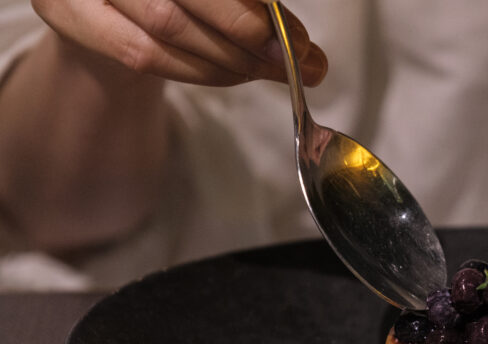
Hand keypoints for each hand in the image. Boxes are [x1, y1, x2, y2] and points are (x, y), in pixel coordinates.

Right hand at [31, 0, 326, 85]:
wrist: (103, 2)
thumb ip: (253, 2)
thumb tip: (303, 46)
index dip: (255, 4)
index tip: (297, 36)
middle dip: (248, 32)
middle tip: (293, 59)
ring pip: (167, 27)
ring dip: (230, 59)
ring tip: (273, 72)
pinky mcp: (67, 14)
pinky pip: (143, 54)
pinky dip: (198, 71)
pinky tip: (235, 76)